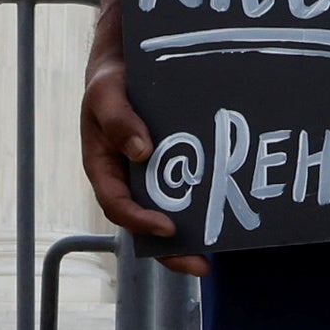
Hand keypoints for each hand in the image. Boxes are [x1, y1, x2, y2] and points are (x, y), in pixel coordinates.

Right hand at [84, 57, 202, 278]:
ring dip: (190, 238)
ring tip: (218, 254)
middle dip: (171, 251)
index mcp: (103, 169)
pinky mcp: (171, 168)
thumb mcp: (106, 94)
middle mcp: (127, 180)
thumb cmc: (110, 81)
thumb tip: (141, 152)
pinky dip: (201, 206)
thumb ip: (119, 120)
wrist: (126, 64)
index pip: (118, 206)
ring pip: (167, 214)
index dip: (140, 222)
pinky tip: (226, 216)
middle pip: (144, 226)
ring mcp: (149, 177)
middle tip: (201, 265)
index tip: (168, 228)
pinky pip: (185, 192)